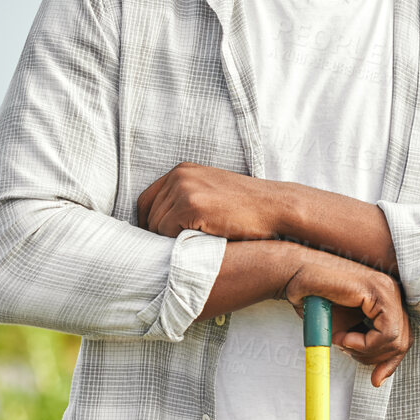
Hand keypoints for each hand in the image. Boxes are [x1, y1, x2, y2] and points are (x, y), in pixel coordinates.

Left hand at [137, 162, 285, 241]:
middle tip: (174, 248)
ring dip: (167, 240)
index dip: (147, 223)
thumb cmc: (246, 207)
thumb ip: (186, 197)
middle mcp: (180, 176)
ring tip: (188, 246)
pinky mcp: (191, 205)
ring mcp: (184, 189)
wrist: (274, 207)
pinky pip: (166, 230)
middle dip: (157, 234)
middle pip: (148, 214)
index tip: (157, 240)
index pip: (145, 200)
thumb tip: (159, 224)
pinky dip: (175, 242)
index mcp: (182, 171)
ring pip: (155, 225)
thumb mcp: (211, 191)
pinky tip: (196, 243)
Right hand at [278, 250, 411, 388]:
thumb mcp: (347, 332)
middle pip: (404, 340)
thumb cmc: (315, 302)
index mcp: (387, 300)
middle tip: (348, 352)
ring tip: (342, 340)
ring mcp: (387, 289)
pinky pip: (386, 333)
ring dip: (365, 351)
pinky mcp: (377, 291)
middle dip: (375, 358)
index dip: (390, 362)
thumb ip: (367, 347)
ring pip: (396, 339)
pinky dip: (364, 344)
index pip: (403, 337)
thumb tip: (381, 377)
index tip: (376, 379)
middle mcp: (391, 292)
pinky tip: (344, 337)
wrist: (296, 277)